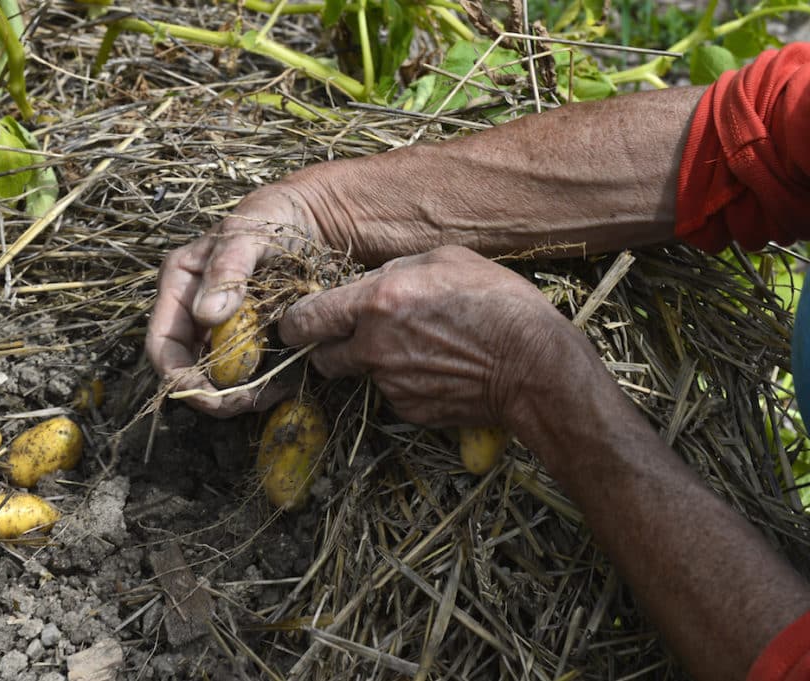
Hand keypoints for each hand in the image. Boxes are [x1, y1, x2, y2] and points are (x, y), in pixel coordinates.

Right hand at [145, 183, 319, 415]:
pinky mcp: (248, 337)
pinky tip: (281, 383)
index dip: (180, 380)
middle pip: (186, 370)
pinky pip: (246, 372)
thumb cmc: (275, 219)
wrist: (312, 219)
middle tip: (247, 402)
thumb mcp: (249, 233)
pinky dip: (260, 384)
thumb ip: (228, 268)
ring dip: (238, 394)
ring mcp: (220, 327)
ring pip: (216, 377)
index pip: (162, 345)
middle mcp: (192, 310)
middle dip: (212, 395)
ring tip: (271, 392)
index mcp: (179, 285)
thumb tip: (206, 315)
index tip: (212, 398)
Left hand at [278, 245, 576, 428]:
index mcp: (376, 302)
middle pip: (321, 357)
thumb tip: (371, 281)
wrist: (534, 366)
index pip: (304, 319)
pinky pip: (392, 395)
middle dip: (328, 348)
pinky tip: (437, 370)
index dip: (294, 323)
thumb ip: (395, 268)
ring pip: (361, 375)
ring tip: (419, 349)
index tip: (297, 323)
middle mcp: (373, 347)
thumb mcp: (446, 259)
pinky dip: (404, 384)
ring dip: (374, 364)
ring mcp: (390, 384)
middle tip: (352, 337)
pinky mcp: (408, 411)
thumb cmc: (498, 303)